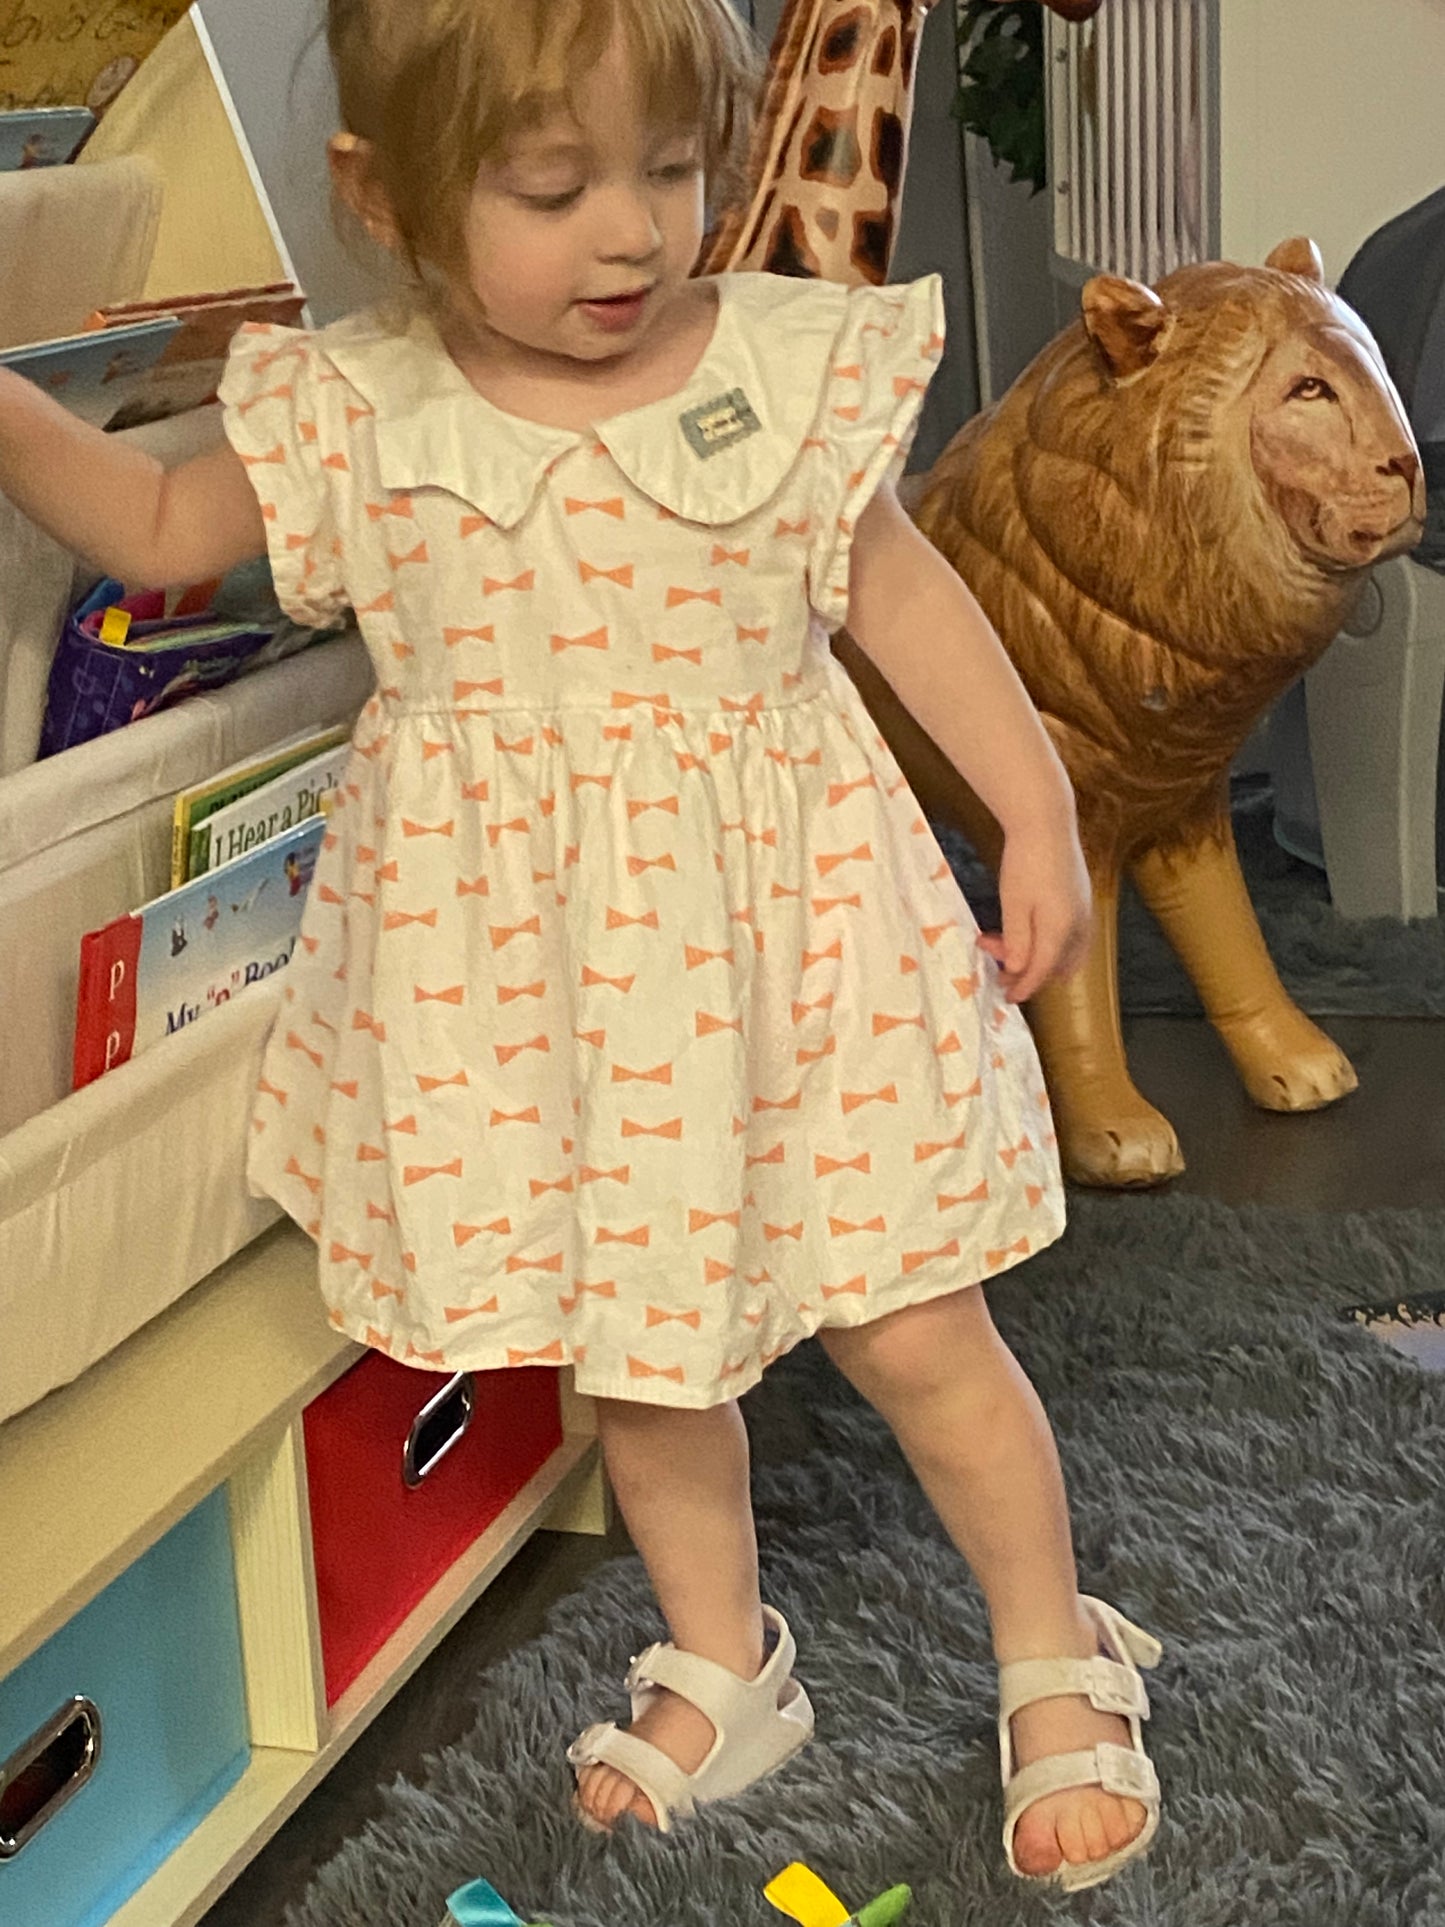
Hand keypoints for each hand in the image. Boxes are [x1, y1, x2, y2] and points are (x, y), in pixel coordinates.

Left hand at [975, 820, 1091, 1003]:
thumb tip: (1017, 970)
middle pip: (1059, 966)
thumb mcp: (1014, 904)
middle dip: (1030, 973)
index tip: (1006, 997)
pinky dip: (1048, 941)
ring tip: (1001, 942)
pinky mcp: (1081, 897)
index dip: (1024, 987)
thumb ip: (1017, 941)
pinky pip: (1069, 934)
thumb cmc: (1026, 862)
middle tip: (998, 968)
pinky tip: (1024, 928)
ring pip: (1066, 951)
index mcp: (1062, 930)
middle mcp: (1080, 925)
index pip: (1042, 971)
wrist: (1047, 821)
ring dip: (1037, 955)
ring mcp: (1084, 910)